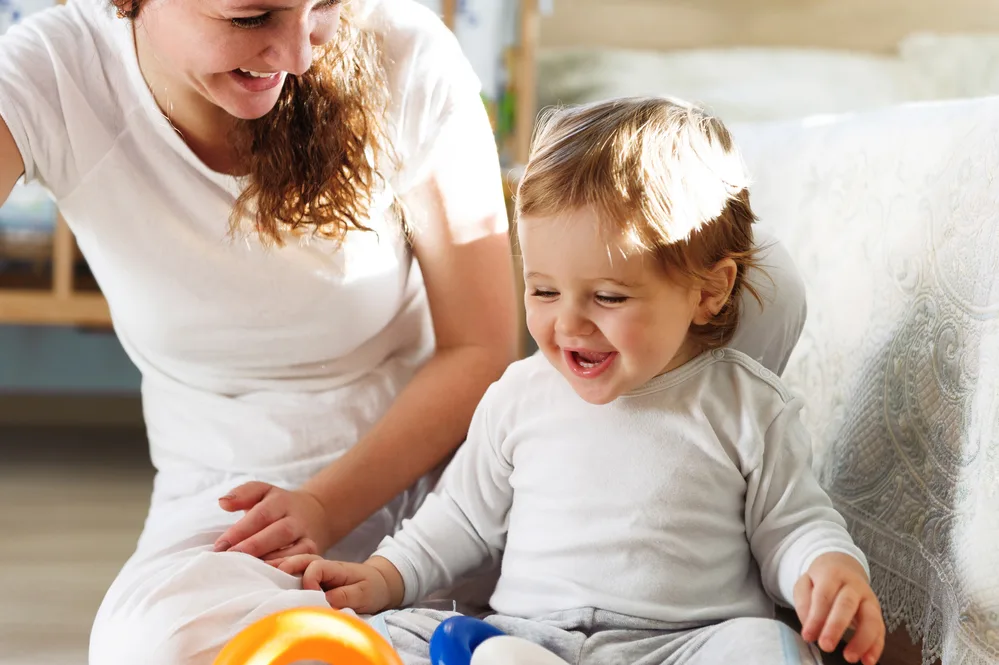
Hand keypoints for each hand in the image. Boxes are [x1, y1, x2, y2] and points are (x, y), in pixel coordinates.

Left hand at [214, 482, 333, 560]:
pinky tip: (269, 578)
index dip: (240, 530)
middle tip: (232, 558)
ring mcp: (307, 536)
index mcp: (281, 501)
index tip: (220, 546)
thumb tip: (223, 502)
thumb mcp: (262, 493)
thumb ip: (242, 494)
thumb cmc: (276, 507)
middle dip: (255, 546)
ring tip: (249, 571)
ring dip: (271, 561)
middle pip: (280, 532)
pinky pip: (304, 562)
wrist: (315, 512)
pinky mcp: (314, 552)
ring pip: (295, 549)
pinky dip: (288, 569)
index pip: (261, 514)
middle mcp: (296, 519)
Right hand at [270, 554, 399, 614]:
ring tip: (259, 570)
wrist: (379, 584)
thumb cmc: (371, 588)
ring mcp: (316, 571)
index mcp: (335, 568)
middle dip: (283, 565)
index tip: (311, 593)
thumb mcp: (363, 594)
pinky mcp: (312, 579)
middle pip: (299, 560)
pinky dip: (280, 572)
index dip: (310, 580)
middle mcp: (322, 566)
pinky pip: (293, 573)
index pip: (316, 568)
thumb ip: (344, 596)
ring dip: (277, 567)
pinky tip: (266, 574)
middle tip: (266, 572)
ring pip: (293, 564)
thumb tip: (323, 600)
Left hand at [794, 552, 884, 664]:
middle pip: (847, 605)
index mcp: (832, 575)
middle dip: (836, 627)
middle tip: (826, 646)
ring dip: (862, 640)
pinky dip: (876, 647)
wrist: (843, 567)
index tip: (807, 637)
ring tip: (850, 658)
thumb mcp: (805, 583)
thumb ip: (804, 602)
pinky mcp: (877, 612)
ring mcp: (869, 599)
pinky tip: (868, 661)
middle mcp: (853, 586)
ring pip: (870, 618)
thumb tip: (809, 626)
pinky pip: (880, 630)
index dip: (816, 617)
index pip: (823, 596)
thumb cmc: (821, 580)